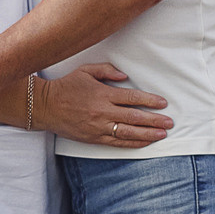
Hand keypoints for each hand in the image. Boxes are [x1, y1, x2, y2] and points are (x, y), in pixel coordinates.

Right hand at [42, 64, 171, 147]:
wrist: (45, 106)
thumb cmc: (66, 87)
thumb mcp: (85, 71)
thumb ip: (107, 70)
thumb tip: (125, 76)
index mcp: (102, 94)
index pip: (132, 98)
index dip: (150, 101)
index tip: (163, 104)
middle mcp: (102, 112)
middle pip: (134, 117)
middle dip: (155, 120)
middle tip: (169, 122)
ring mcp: (98, 127)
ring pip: (128, 132)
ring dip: (148, 134)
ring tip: (162, 134)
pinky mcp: (93, 138)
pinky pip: (117, 142)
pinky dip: (133, 143)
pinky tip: (144, 142)